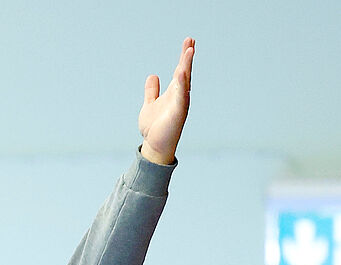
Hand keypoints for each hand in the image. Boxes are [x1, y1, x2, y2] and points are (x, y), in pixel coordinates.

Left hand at [137, 38, 194, 165]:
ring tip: (189, 51)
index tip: (188, 42)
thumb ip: (152, 91)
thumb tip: (153, 76)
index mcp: (173, 93)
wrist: (154, 147)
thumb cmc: (154, 128)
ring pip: (184, 82)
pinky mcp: (177, 114)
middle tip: (191, 41)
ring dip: (187, 66)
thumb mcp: (150, 104)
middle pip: (185, 73)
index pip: (180, 71)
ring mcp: (180, 105)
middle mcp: (179, 96)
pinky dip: (181, 85)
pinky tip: (181, 72)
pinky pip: (181, 97)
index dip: (184, 56)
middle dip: (187, 57)